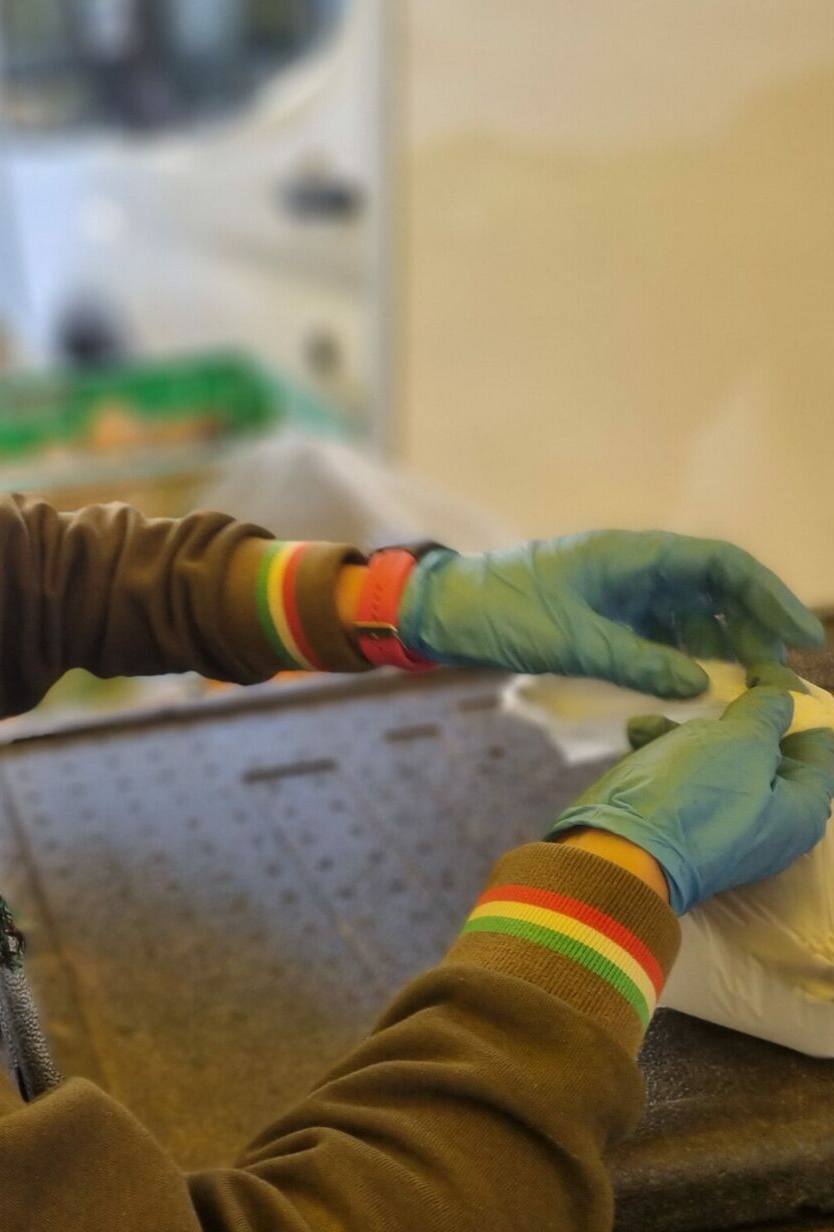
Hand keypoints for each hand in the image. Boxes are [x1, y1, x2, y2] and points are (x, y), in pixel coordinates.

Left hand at [399, 530, 822, 697]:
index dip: (768, 596)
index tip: (802, 634)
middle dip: (754, 629)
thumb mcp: (571, 641)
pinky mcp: (606, 617)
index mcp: (630, 555)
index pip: (720, 565)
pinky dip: (686, 657)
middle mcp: (633, 567)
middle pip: (715, 591)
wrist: (446, 612)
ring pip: (692, 615)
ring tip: (748, 688)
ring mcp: (621, 592)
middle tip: (779, 676)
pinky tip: (702, 688)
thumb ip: (637, 662)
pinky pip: (662, 633)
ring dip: (723, 648)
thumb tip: (702, 684)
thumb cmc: (501, 613)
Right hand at [548, 665, 833, 913]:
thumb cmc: (695, 796)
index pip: (817, 745)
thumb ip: (767, 713)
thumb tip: (782, 699)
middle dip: (732, 719)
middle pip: (765, 753)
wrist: (620, 852)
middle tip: (711, 689)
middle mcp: (771, 822)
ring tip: (656, 720)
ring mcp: (724, 826)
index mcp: (801, 809)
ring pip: (718, 762)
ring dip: (688, 734)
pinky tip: (639, 736)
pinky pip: (684, 781)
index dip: (793, 703)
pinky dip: (665, 756)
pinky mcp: (682, 826)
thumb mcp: (740, 743)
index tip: (759, 671)